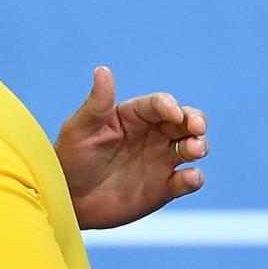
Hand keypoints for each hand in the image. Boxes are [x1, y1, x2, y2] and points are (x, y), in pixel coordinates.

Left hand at [55, 66, 207, 229]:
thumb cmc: (69, 159)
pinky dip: (194, 178)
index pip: (158, 104)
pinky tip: (189, 177)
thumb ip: (96, 103)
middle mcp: (151, 135)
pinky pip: (187, 180)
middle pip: (184, 121)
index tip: (173, 113)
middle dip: (196, 121)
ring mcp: (160, 160)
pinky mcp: (164, 187)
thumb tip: (103, 69)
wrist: (68, 199)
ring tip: (193, 149)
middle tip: (196, 128)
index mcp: (132, 116)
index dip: (169, 105)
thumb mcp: (78, 130)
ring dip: (199, 145)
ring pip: (191, 146)